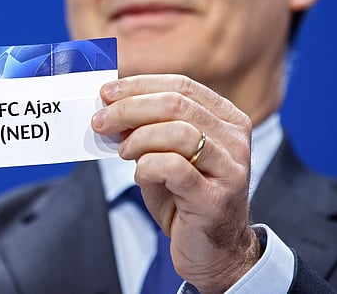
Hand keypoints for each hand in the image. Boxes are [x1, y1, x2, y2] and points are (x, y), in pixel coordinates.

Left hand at [92, 75, 258, 292]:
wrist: (212, 251)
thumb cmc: (185, 198)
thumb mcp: (167, 153)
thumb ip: (149, 128)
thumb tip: (112, 106)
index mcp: (227, 119)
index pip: (181, 85)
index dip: (139, 85)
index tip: (107, 92)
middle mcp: (235, 139)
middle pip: (176, 104)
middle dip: (130, 108)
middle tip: (101, 121)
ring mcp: (230, 168)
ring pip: (178, 132)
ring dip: (138, 139)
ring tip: (123, 152)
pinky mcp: (216, 198)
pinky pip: (173, 167)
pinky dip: (147, 166)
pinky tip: (140, 174)